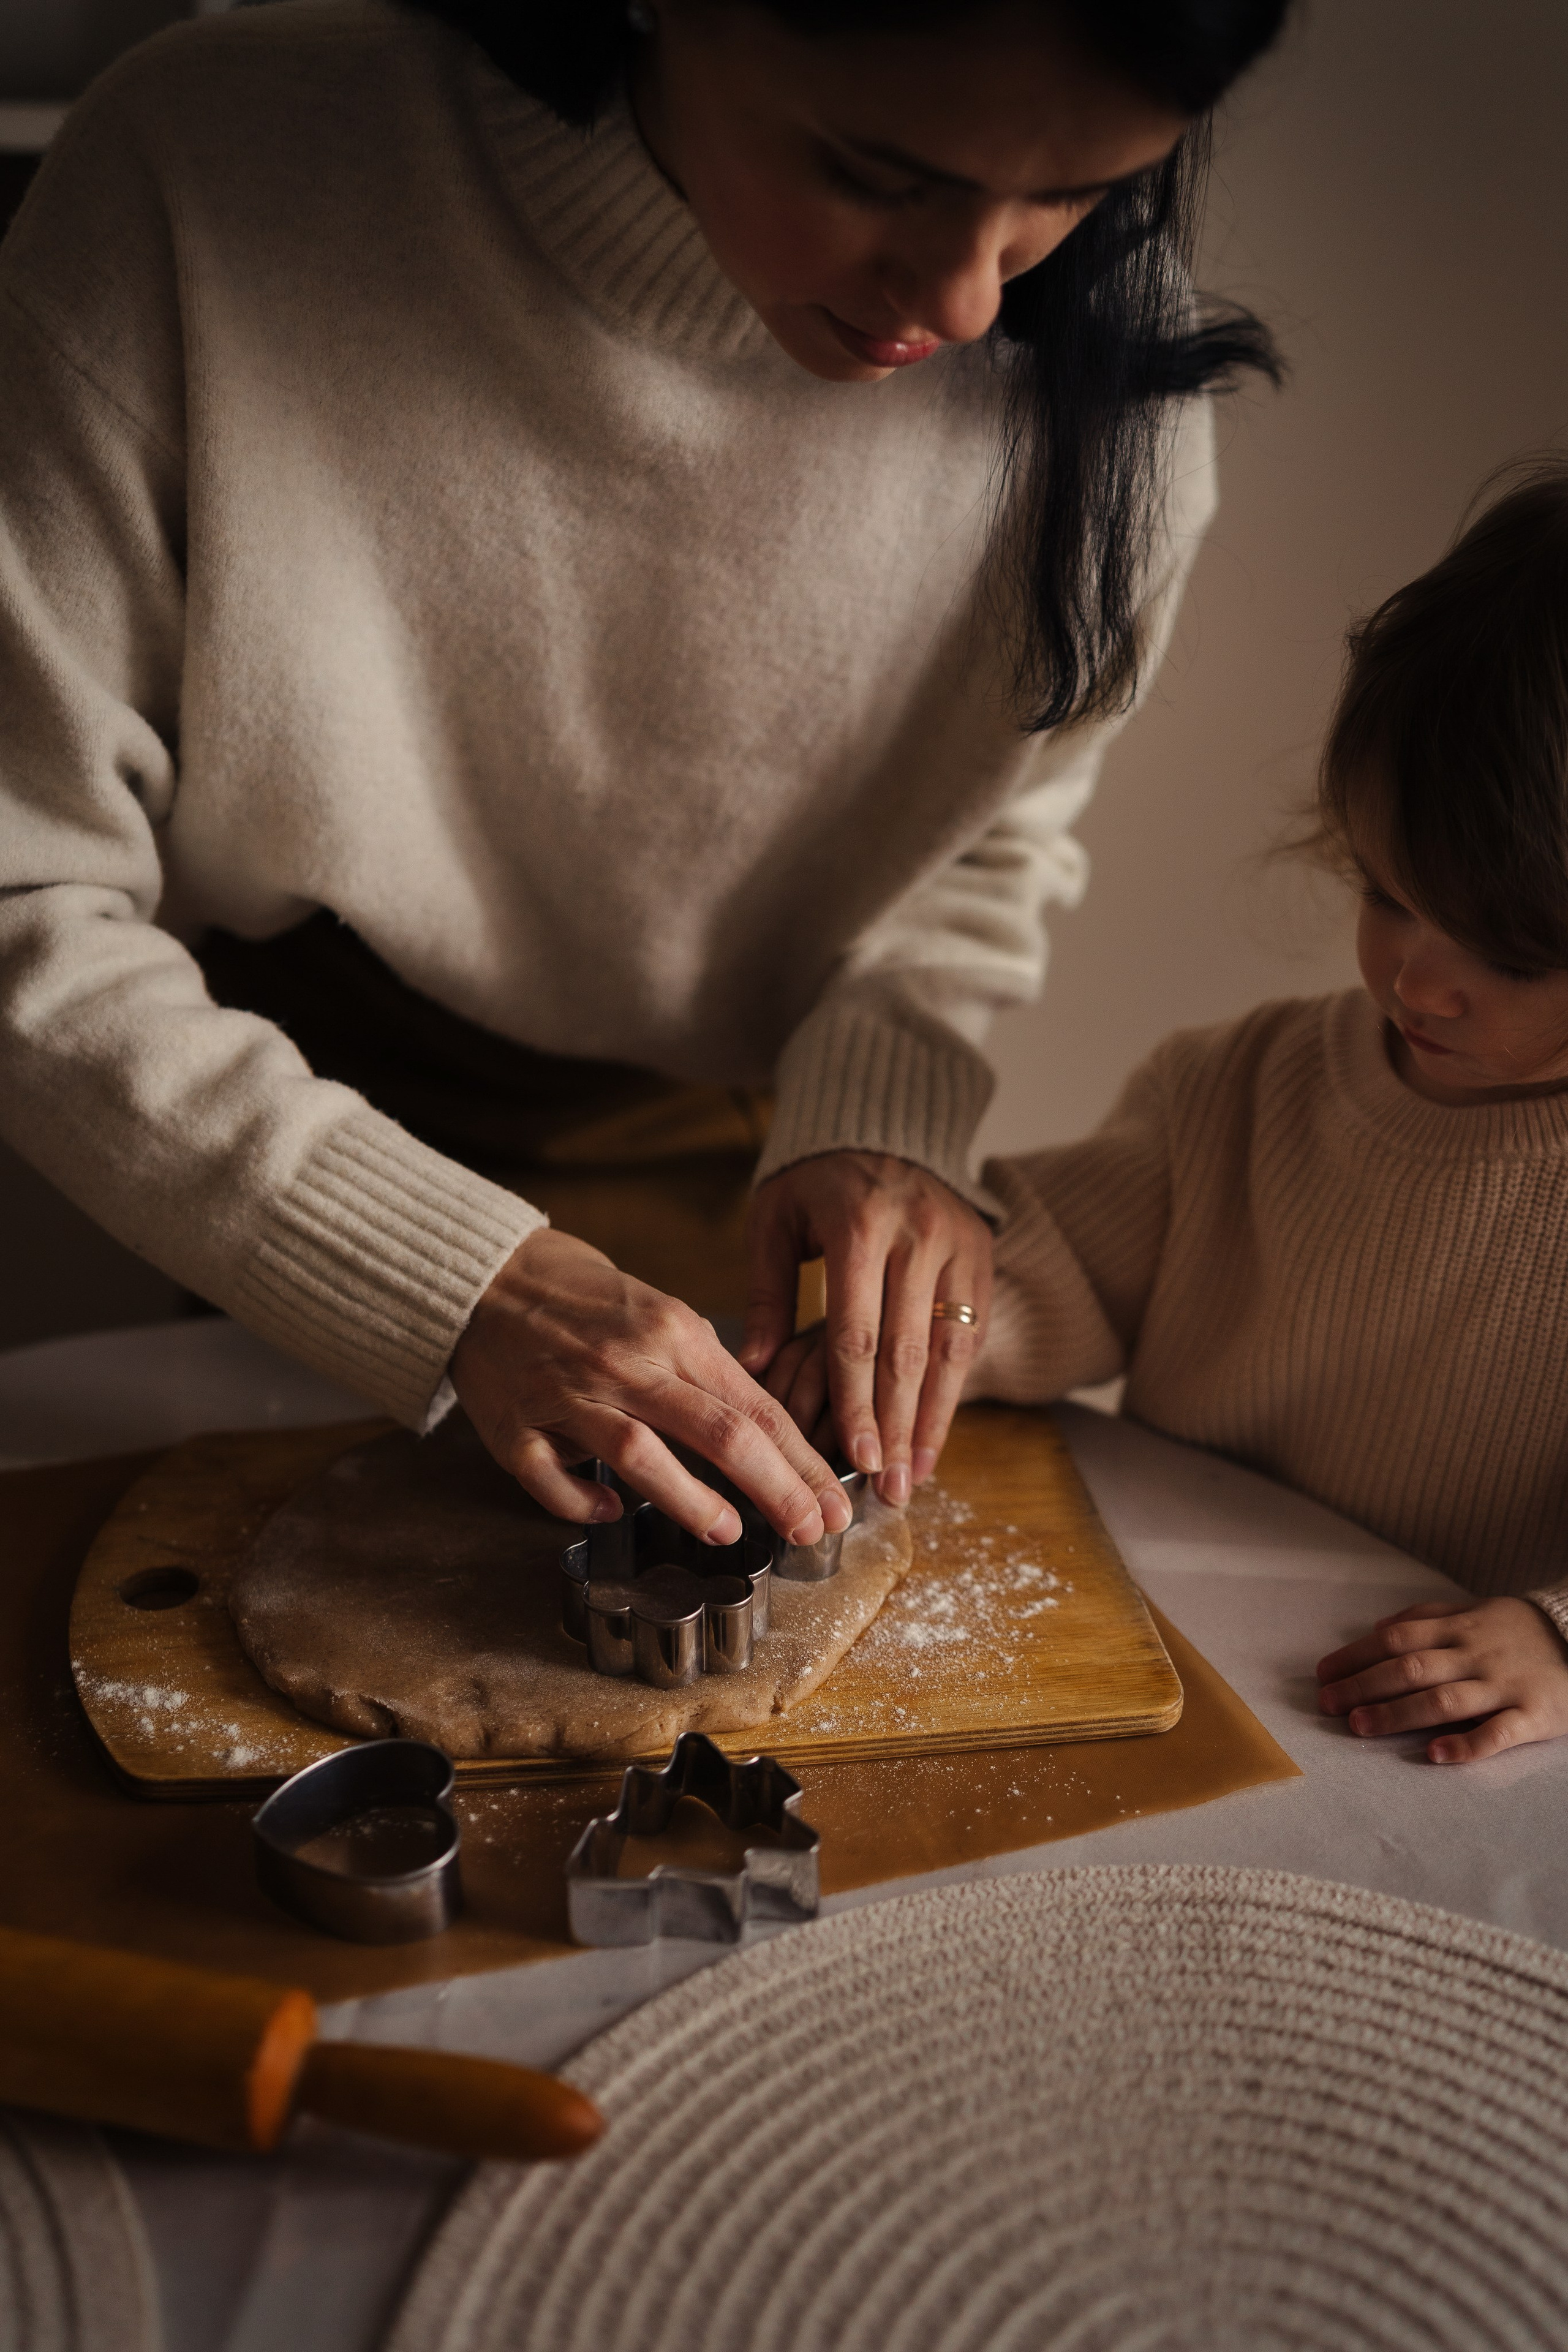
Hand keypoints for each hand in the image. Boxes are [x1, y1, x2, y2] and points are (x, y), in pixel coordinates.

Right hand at [450, 1227, 851, 1546]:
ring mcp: (566, 1395)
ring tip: (728, 1532)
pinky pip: (549, 1476)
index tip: (832, 1504)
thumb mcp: (660, 1315)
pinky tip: (610, 1512)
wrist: (490, 1276)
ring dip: (690, 1498)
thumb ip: (705, 1371)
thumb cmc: (586, 1301)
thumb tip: (761, 1434)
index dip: (800, 1462)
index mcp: (672, 1332)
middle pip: (716, 1431)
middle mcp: (625, 1362)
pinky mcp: (512, 1426)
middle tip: (809, 1531)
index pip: (755, 1407)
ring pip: (638, 1453)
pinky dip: (581, 1500)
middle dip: (774, 1488)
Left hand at [740, 1151, 991, 1506]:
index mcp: (859, 1226)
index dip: (857, 1403)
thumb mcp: (776, 1220)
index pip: (858, 1333)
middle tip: (887, 1490)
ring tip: (914, 1479)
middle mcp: (918, 1236)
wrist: (885, 1122)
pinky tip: (934, 1435)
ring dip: (931, 1421)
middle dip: (897, 1428)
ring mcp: (957, 1245)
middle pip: (907, 1352)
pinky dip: (952, 1391)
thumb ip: (766, 1292)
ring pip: (948, 1350)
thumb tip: (747, 1368)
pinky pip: (969, 1335)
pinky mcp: (981, 1255)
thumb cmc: (816, 1179)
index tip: (855, 1458)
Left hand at [1316, 1597, 1567, 1763]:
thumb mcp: (1475, 1610)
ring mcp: (1503, 1685)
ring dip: (1398, 1714)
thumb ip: (1427, 1616)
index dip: (1356, 1656)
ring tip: (1360, 1726)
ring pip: (1444, 1699)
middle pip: (1410, 1669)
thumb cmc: (1520, 1630)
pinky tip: (1436, 1755)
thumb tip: (1379, 1627)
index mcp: (1457, 1629)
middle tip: (1328, 1704)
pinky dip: (1467, 1744)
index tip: (1323, 1674)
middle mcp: (1474, 1655)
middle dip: (1364, 1686)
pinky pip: (1497, 1732)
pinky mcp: (1532, 1715)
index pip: (1395, 1640)